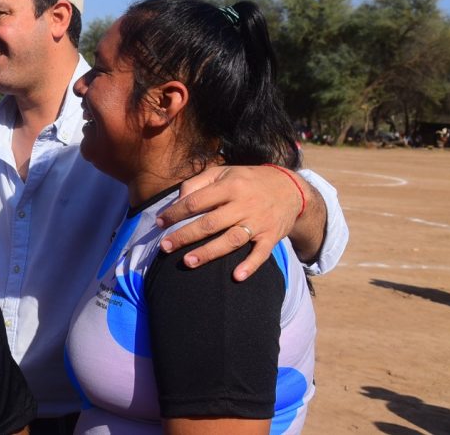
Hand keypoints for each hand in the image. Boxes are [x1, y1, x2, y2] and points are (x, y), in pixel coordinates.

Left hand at [156, 165, 301, 280]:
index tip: (159, 223)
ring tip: (188, 262)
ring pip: (231, 239)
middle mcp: (244, 204)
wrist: (291, 188)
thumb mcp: (223, 172)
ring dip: (209, 252)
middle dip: (185, 236)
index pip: (196, 201)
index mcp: (229, 186)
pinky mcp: (271, 237)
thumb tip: (178, 201)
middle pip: (210, 223)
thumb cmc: (247, 181)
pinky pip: (261, 254)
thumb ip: (197, 183)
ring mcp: (258, 222)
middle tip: (165, 247)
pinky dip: (250, 265)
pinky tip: (236, 276)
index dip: (175, 213)